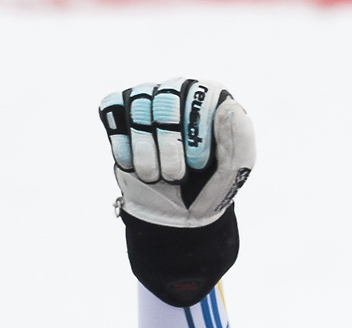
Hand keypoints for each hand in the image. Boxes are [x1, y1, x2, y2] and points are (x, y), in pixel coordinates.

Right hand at [99, 80, 253, 229]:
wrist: (177, 213)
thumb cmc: (210, 186)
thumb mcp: (235, 171)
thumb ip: (240, 140)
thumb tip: (228, 106)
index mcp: (210, 97)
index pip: (198, 96)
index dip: (194, 136)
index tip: (198, 164)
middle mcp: (178, 90)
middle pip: (164, 99)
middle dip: (168, 147)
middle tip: (177, 176)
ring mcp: (148, 98)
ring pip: (136, 107)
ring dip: (145, 154)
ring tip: (156, 176)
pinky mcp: (120, 112)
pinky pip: (111, 112)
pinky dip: (122, 146)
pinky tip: (134, 165)